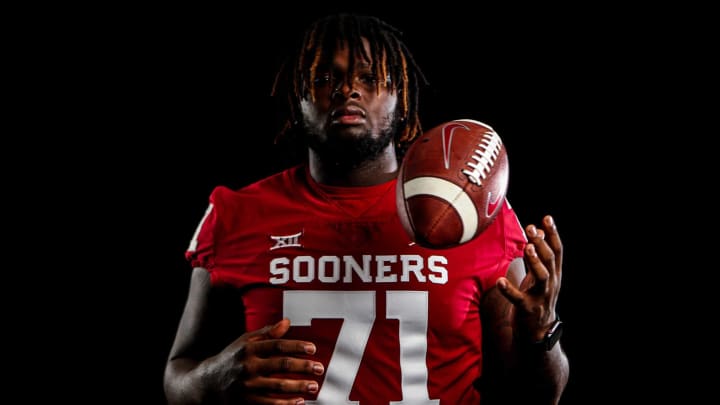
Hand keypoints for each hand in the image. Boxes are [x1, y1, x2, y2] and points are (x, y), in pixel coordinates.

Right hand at [209, 318, 323, 403]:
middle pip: (281, 365)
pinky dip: (286, 404)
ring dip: (298, 386)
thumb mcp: (245, 342)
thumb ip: (267, 333)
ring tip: (313, 386)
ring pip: (278, 386)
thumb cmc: (231, 359)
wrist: (207, 383)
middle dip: (303, 367)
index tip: (313, 349)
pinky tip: (299, 402)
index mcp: (249, 348)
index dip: (297, 346)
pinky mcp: (247, 402)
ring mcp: (247, 386)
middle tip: (319, 368)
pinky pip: (270, 404)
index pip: (278, 345)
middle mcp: (248, 366)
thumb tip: (287, 322)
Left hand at [496, 215, 562, 341]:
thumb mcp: (540, 277)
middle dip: (542, 243)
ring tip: (527, 248)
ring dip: (535, 261)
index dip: (553, 234)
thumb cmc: (536, 299)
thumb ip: (539, 256)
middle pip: (550, 260)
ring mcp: (540, 297)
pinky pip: (518, 299)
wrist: (539, 334)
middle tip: (531, 229)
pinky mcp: (528, 309)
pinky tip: (500, 281)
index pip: (557, 251)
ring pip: (542, 276)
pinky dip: (509, 290)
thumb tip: (539, 231)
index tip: (547, 218)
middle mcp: (551, 284)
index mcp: (554, 275)